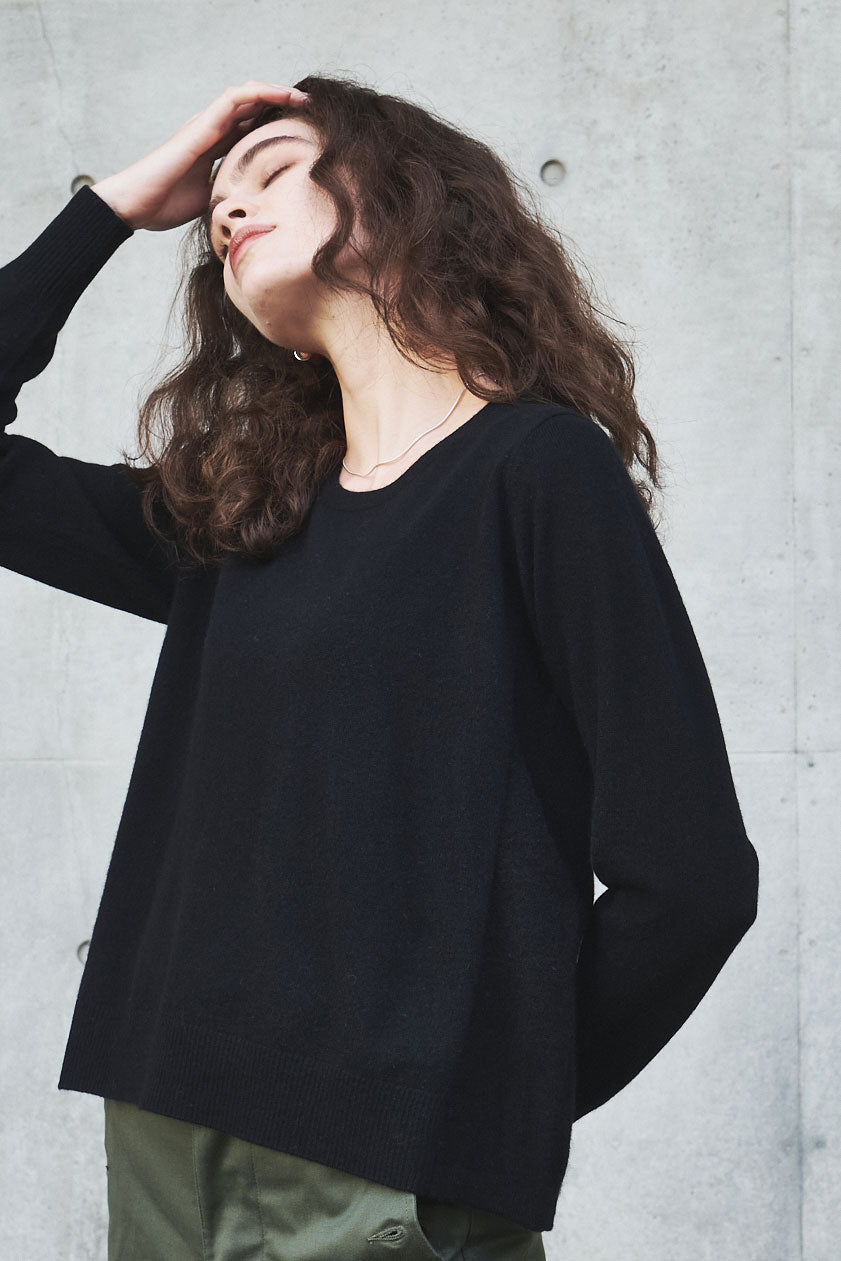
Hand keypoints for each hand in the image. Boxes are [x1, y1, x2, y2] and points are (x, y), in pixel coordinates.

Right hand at [90, 81, 309, 231]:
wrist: (137, 205)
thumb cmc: (166, 205)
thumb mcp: (214, 201)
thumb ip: (234, 195)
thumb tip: (260, 210)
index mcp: (216, 149)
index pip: (251, 129)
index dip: (276, 125)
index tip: (305, 131)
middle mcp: (212, 131)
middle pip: (252, 109)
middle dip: (282, 106)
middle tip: (312, 110)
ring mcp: (206, 125)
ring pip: (246, 97)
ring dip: (276, 93)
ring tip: (302, 97)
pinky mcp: (201, 126)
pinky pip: (232, 99)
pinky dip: (258, 93)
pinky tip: (280, 95)